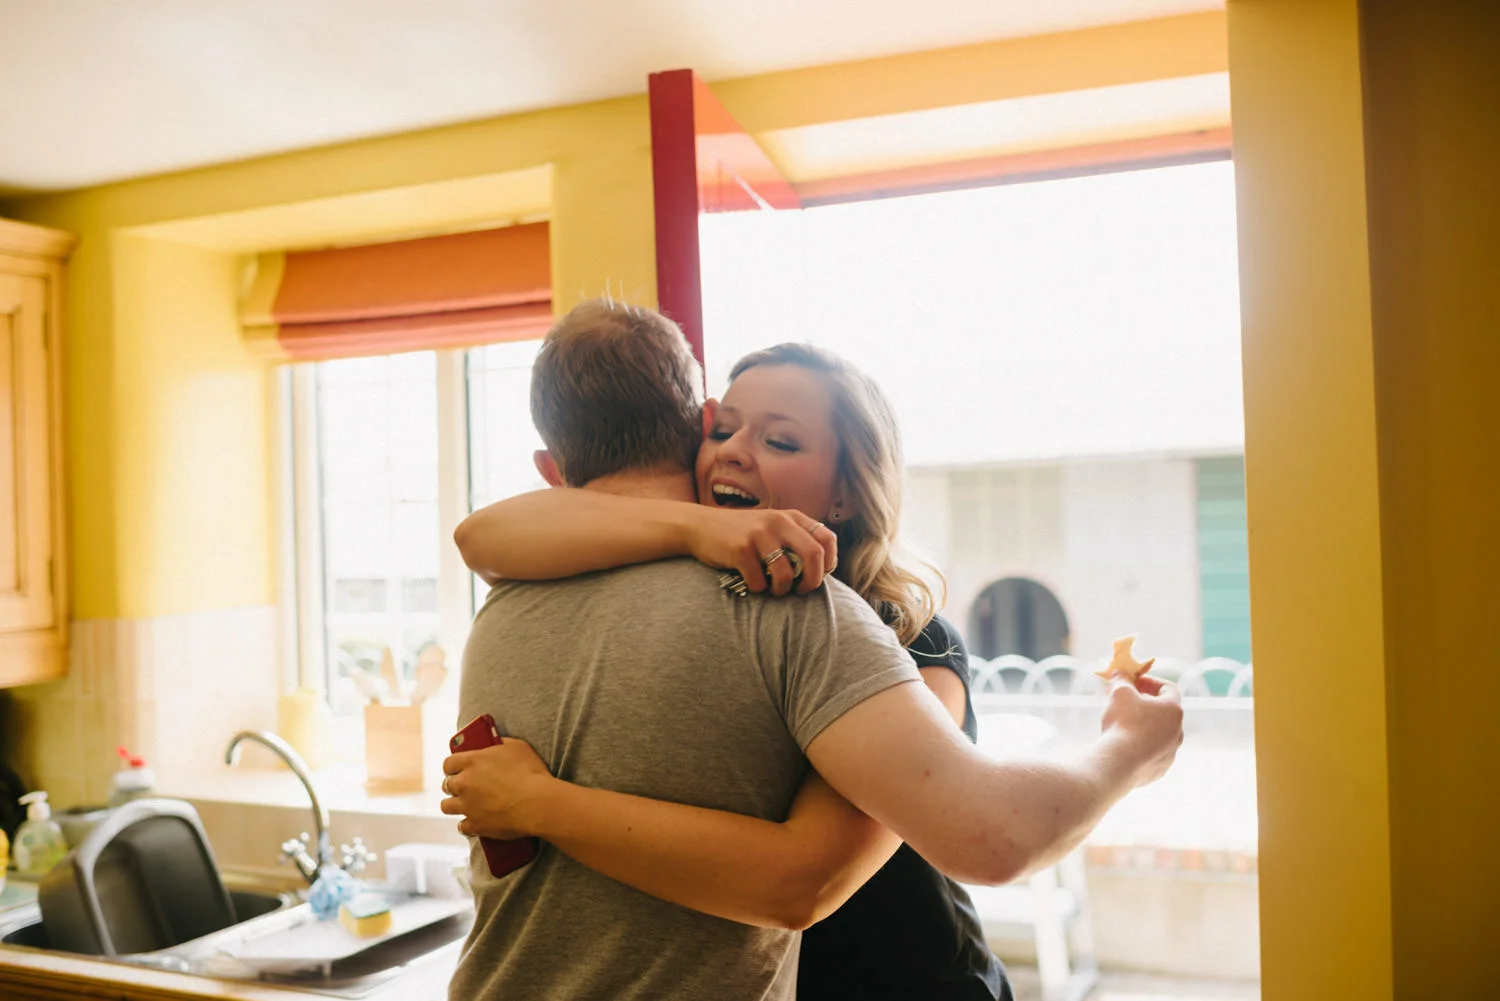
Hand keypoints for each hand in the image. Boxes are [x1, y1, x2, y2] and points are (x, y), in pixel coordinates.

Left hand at [439, 738, 553, 838]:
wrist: (537, 803)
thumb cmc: (530, 773)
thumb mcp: (517, 747)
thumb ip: (501, 743)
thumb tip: (496, 742)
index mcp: (472, 761)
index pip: (449, 763)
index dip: (453, 767)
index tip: (459, 769)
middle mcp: (464, 783)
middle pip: (446, 785)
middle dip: (455, 785)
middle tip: (467, 787)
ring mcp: (467, 806)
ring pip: (447, 807)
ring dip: (456, 805)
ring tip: (467, 805)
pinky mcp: (475, 825)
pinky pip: (462, 827)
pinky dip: (468, 825)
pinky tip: (476, 822)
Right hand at [688, 506, 837, 595]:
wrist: (700, 526)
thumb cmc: (742, 534)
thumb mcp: (772, 527)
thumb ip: (794, 540)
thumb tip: (820, 570)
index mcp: (791, 517)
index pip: (827, 538)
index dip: (829, 562)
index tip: (819, 576)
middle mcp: (778, 521)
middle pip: (814, 555)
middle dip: (812, 581)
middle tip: (802, 591)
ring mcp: (759, 534)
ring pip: (786, 574)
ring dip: (782, 590)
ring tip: (773, 589)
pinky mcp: (740, 549)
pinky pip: (759, 581)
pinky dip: (758, 589)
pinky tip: (751, 583)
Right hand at [1099, 677, 1183, 786]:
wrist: (1119, 763)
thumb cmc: (1123, 723)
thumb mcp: (1119, 693)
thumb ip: (1122, 680)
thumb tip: (1119, 673)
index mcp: (1174, 710)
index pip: (1168, 688)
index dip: (1150, 681)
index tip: (1134, 681)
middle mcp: (1178, 732)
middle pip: (1164, 712)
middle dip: (1145, 703)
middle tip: (1126, 701)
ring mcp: (1171, 752)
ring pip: (1158, 734)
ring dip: (1144, 726)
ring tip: (1122, 724)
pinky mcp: (1160, 769)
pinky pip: (1152, 753)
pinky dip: (1140, 746)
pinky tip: (1123, 745)